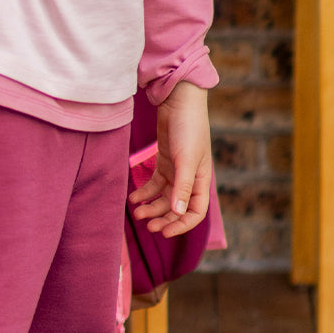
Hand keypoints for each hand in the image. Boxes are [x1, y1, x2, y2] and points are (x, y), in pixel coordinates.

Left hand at [128, 81, 212, 237]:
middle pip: (177, 208)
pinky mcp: (165, 160)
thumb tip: (178, 213)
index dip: (181, 225)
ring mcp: (176, 170)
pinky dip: (145, 192)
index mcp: (200, 180)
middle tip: (146, 225)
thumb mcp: (186, 158)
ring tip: (136, 212)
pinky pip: (154, 183)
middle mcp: (189, 178)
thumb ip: (182, 186)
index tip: (163, 232)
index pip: (195, 212)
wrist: (179, 100)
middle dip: (162, 218)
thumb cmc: (188, 128)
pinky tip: (133, 197)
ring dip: (151, 207)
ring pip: (164, 197)